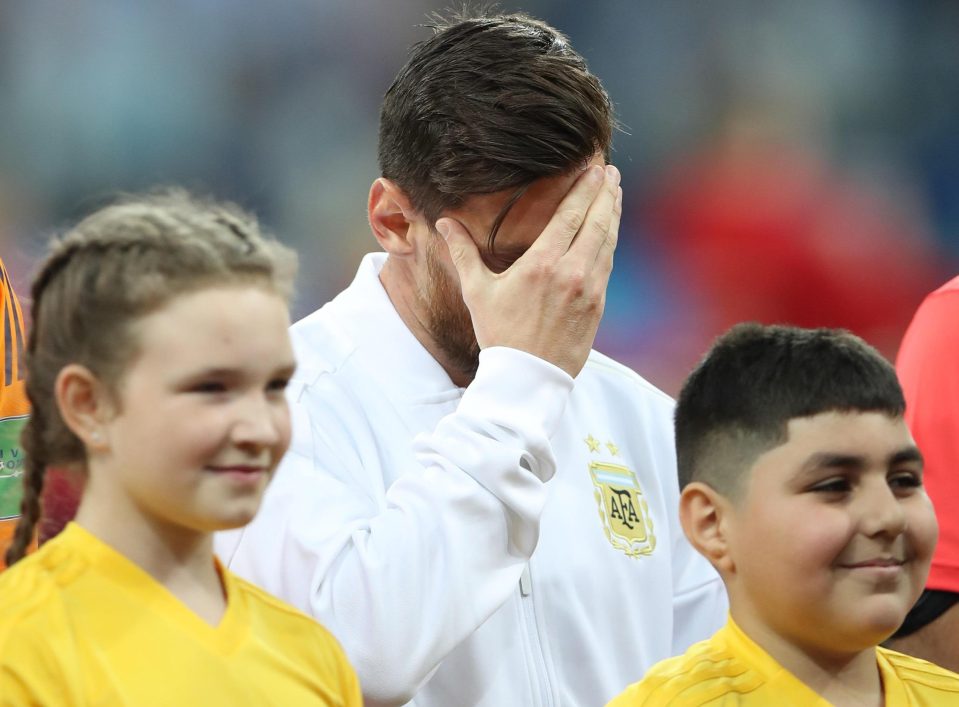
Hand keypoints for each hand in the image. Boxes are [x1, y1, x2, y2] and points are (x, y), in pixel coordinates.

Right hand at [437, 164, 621, 377]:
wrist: (527, 377)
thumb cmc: (499, 334)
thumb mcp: (477, 292)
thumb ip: (463, 252)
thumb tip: (444, 222)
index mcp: (541, 264)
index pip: (569, 215)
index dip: (584, 189)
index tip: (594, 169)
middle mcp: (571, 272)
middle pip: (595, 222)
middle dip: (605, 194)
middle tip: (611, 172)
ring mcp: (589, 289)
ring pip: (606, 242)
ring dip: (612, 215)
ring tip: (615, 194)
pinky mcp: (598, 305)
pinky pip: (608, 264)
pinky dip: (610, 242)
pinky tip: (609, 232)